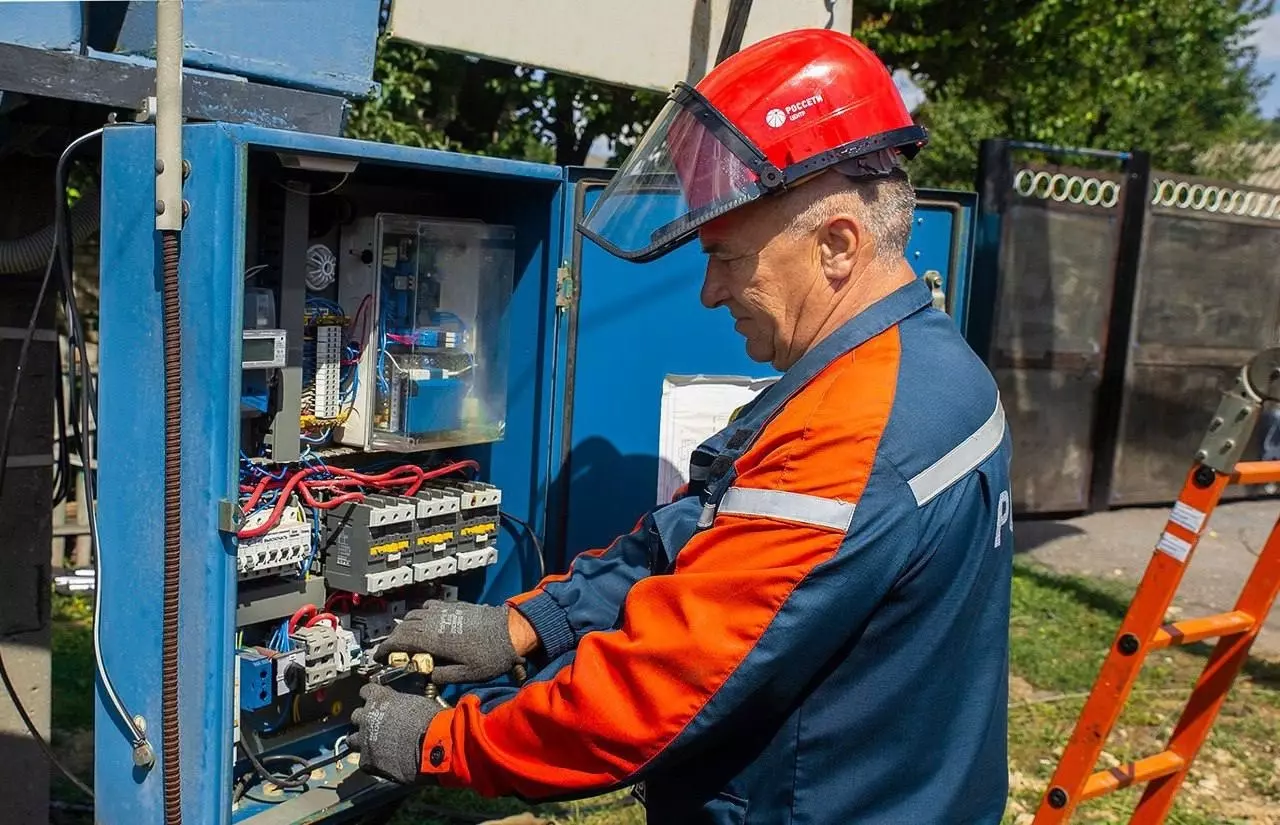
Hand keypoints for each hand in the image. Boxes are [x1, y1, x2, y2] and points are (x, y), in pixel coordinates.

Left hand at [349, 683, 439, 783]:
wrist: (434, 745)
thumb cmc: (432, 721)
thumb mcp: (417, 702)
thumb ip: (400, 703)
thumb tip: (399, 706)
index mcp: (379, 697)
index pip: (366, 691)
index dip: (372, 697)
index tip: (377, 701)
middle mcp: (367, 716)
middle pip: (356, 716)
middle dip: (366, 720)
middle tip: (378, 725)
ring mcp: (365, 739)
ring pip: (352, 739)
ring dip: (362, 741)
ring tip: (376, 745)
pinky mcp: (367, 760)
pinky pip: (364, 760)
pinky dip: (372, 760)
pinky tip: (384, 761)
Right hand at [374, 601, 517, 684]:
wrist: (511, 631)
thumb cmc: (490, 656)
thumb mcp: (466, 675)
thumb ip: (442, 675)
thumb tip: (428, 675)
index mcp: (434, 639)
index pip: (400, 641)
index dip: (386, 649)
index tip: (378, 657)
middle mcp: (434, 622)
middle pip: (404, 626)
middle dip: (393, 639)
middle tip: (391, 653)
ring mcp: (444, 611)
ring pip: (414, 615)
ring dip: (405, 627)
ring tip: (406, 641)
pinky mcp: (453, 606)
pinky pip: (428, 607)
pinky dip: (420, 616)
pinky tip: (425, 625)